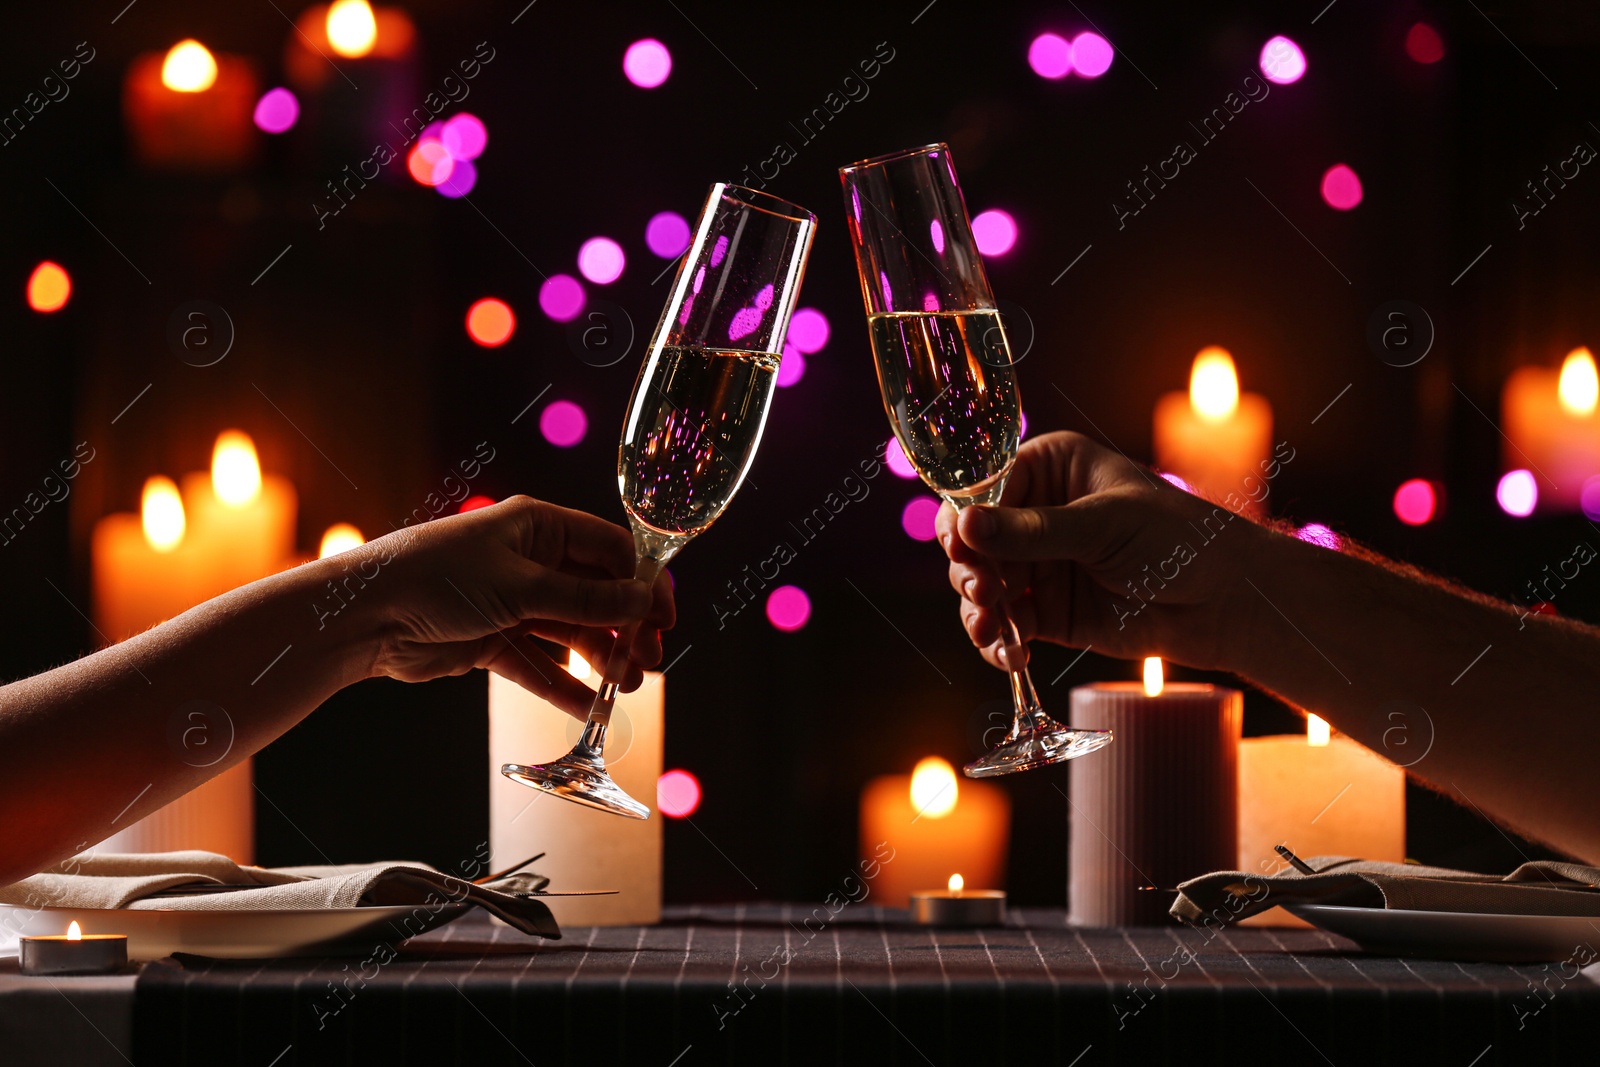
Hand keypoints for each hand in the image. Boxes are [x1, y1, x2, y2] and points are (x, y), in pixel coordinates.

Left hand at [360, 496, 673, 717]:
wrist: (364, 615)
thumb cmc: (438, 579)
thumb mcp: (521, 588)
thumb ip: (586, 600)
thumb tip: (643, 601)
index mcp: (539, 526)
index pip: (610, 549)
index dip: (643, 582)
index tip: (665, 618)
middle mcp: (529, 560)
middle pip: (595, 594)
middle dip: (625, 627)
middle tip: (648, 660)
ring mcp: (510, 601)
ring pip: (570, 631)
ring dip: (599, 658)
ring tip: (625, 687)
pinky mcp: (490, 639)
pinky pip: (538, 662)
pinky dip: (562, 683)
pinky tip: (589, 706)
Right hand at [937, 431, 1269, 670]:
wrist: (1223, 601)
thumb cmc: (1176, 539)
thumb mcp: (1102, 525)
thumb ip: (1033, 530)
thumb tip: (965, 526)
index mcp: (1050, 469)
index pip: (985, 488)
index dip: (965, 519)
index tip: (962, 548)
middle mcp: (1036, 514)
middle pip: (973, 541)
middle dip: (971, 570)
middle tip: (984, 592)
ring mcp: (1039, 565)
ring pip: (981, 586)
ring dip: (979, 611)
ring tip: (992, 630)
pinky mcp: (1048, 611)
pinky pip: (1006, 626)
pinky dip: (1000, 642)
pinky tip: (1011, 655)